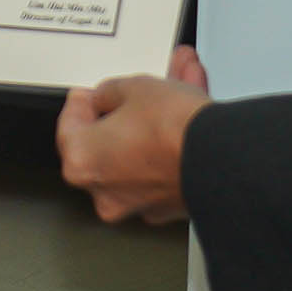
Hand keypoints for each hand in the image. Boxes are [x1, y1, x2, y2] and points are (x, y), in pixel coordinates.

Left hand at [56, 47, 209, 223]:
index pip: (69, 127)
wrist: (222, 160)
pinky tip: (188, 113)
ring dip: (154, 120)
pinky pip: (162, 164)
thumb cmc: (174, 130)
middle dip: (124, 110)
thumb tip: (109, 97)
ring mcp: (138, 202)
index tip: (89, 94)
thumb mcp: (133, 88)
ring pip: (139, 152)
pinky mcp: (168, 204)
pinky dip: (171, 141)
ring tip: (175, 86)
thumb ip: (110, 92)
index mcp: (82, 162)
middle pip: (107, 143)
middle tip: (132, 92)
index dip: (81, 103)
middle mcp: (105, 191)